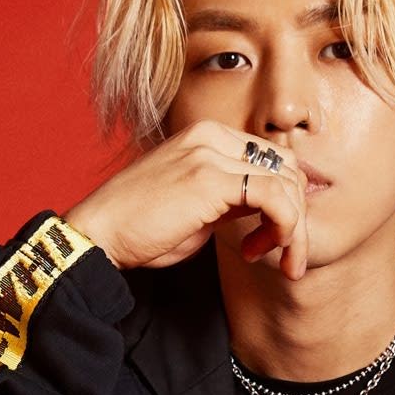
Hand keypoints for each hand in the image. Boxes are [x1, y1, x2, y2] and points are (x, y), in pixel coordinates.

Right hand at [64, 120, 307, 279]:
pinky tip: (258, 250)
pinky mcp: (211, 178)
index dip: (285, 202)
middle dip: (296, 216)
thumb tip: (272, 205)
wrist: (97, 236)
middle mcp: (213, 136)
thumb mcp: (198, 205)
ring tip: (276, 258)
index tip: (268, 240)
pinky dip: (282, 227)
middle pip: (288, 168)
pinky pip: (274, 197)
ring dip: (292, 229)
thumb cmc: (142, 227)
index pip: (275, 160)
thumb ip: (233, 196)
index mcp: (209, 136)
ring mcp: (211, 153)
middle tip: (283, 255)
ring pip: (287, 184)